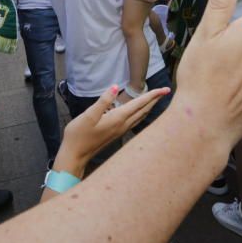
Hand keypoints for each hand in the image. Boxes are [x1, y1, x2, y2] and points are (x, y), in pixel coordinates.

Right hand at [53, 85, 169, 178]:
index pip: (140, 104)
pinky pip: (135, 121)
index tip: (166, 89)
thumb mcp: (88, 115)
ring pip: (141, 117)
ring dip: (150, 107)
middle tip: (166, 91)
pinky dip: (141, 113)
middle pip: (144, 110)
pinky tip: (140, 112)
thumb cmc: (79, 135)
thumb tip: (115, 87)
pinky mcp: (116, 134)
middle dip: (155, 100)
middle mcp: (123, 125)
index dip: (153, 95)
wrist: (75, 155)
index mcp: (118, 118)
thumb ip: (103, 100)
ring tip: (156, 99)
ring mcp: (120, 131)